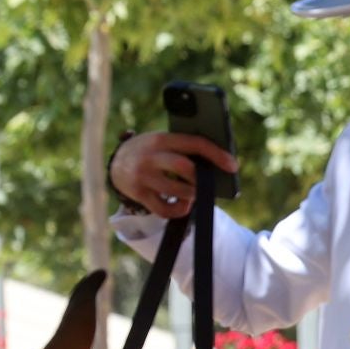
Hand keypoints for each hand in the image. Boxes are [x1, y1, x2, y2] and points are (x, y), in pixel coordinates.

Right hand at [109, 132, 238, 218]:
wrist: (116, 162)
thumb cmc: (154, 152)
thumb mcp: (165, 142)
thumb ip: (186, 149)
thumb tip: (220, 165)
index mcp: (162, 138)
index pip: (194, 143)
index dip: (216, 155)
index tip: (233, 166)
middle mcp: (150, 156)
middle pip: (185, 168)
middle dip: (202, 178)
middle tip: (209, 184)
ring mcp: (142, 176)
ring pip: (178, 191)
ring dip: (193, 195)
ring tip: (194, 193)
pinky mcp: (138, 194)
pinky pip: (164, 209)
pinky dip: (179, 209)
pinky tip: (183, 204)